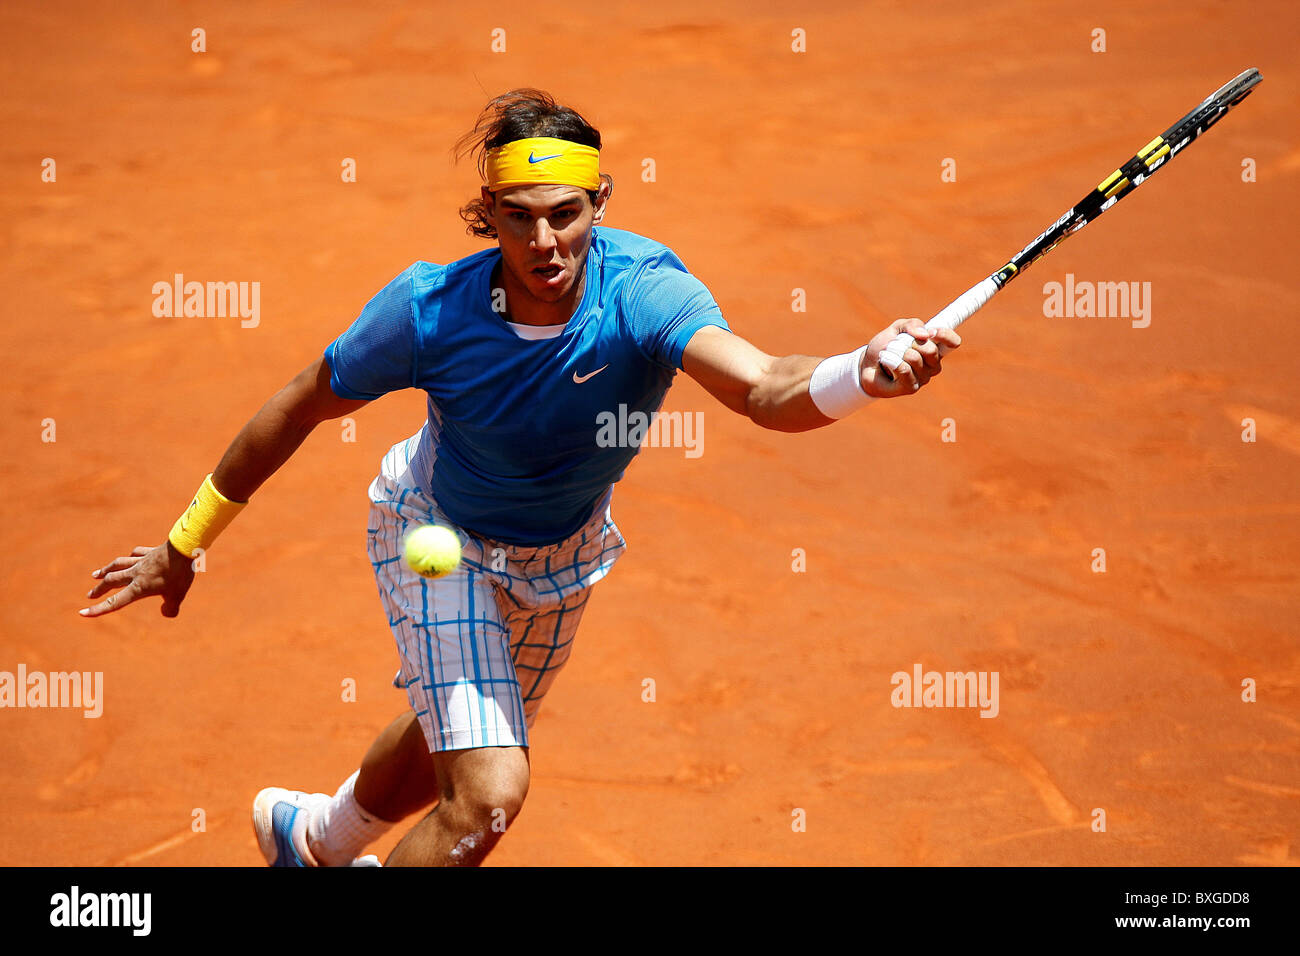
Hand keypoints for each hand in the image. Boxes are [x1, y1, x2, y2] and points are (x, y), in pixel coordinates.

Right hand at [80, 542, 196, 618]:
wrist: (184, 549)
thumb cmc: (179, 574)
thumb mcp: (177, 596)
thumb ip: (171, 608)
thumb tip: (167, 613)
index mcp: (138, 587)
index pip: (115, 602)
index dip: (98, 609)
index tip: (83, 613)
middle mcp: (135, 573)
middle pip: (112, 582)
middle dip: (99, 590)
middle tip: (90, 596)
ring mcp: (141, 561)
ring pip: (118, 565)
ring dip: (106, 570)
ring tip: (96, 574)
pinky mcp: (150, 552)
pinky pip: (136, 554)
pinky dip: (130, 557)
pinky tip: (129, 557)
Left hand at [860, 317, 961, 397]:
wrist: (866, 365)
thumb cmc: (885, 347)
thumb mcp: (896, 329)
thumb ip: (911, 325)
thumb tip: (925, 334)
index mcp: (935, 348)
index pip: (953, 342)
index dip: (945, 334)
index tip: (931, 331)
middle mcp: (933, 365)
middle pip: (931, 350)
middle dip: (910, 342)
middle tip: (897, 343)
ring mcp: (923, 378)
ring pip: (914, 358)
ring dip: (895, 351)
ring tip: (887, 353)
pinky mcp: (911, 388)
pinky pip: (903, 369)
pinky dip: (890, 360)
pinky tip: (884, 360)